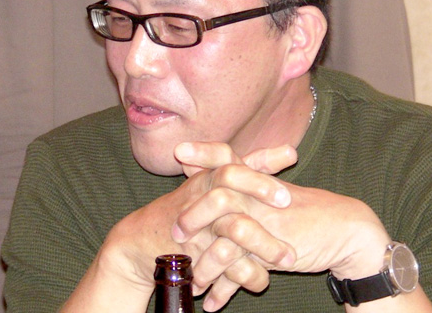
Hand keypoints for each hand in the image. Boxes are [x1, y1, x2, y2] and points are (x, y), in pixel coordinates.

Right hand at [91, 143, 296, 311]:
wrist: (140, 243)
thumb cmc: (185, 209)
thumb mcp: (211, 184)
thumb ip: (249, 167)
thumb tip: (289, 151)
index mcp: (206, 177)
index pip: (230, 155)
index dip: (259, 155)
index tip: (291, 154)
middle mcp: (199, 194)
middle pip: (229, 178)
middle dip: (260, 187)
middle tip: (287, 200)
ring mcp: (195, 224)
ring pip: (232, 227)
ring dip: (263, 244)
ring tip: (289, 258)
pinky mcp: (191, 254)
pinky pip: (224, 265)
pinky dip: (246, 275)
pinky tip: (263, 281)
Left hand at [173, 147, 392, 285]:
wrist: (346, 228)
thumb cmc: (307, 209)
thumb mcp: (274, 192)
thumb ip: (246, 184)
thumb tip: (212, 173)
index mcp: (259, 181)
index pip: (228, 158)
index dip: (204, 153)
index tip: (179, 151)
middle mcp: (260, 198)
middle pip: (218, 199)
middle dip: (193, 216)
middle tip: (175, 234)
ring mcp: (266, 225)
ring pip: (226, 242)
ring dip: (205, 266)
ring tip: (191, 283)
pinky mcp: (275, 252)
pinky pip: (243, 272)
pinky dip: (227, 290)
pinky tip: (213, 303)